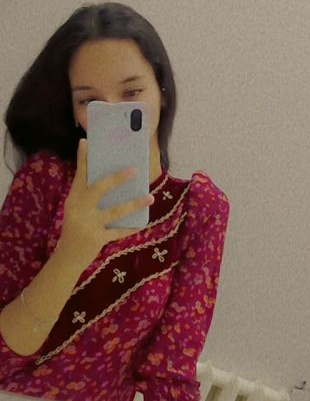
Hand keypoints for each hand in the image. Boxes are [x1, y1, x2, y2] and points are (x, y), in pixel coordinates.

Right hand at [58, 138, 154, 265]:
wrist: (67, 257)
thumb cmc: (76, 228)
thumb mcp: (76, 210)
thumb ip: (88, 196)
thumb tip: (111, 180)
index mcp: (73, 198)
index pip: (80, 175)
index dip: (83, 159)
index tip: (86, 142)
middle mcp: (79, 209)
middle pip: (99, 188)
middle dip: (117, 178)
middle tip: (134, 170)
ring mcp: (88, 224)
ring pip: (115, 211)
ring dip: (135, 204)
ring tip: (150, 197)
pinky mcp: (97, 239)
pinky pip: (118, 232)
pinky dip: (131, 228)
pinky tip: (142, 223)